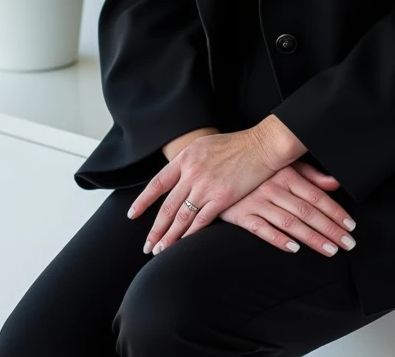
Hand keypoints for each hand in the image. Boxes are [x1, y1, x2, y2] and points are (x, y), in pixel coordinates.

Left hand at [129, 127, 286, 254]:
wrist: (261, 145)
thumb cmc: (236, 144)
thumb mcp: (205, 145)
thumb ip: (190, 162)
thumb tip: (178, 177)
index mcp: (186, 158)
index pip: (157, 183)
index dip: (143, 201)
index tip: (133, 215)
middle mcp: (192, 172)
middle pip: (167, 206)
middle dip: (155, 229)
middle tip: (147, 245)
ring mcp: (206, 186)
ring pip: (181, 217)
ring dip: (169, 237)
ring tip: (160, 250)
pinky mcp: (222, 197)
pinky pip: (201, 221)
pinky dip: (190, 235)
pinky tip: (183, 245)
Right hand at [216, 160, 356, 256]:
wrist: (219, 173)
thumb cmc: (259, 170)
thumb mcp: (286, 166)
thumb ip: (311, 175)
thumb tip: (335, 184)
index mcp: (286, 174)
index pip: (316, 196)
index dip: (335, 212)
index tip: (350, 226)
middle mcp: (273, 188)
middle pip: (307, 212)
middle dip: (330, 229)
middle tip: (348, 244)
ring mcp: (257, 202)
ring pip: (289, 223)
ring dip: (311, 238)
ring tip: (330, 250)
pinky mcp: (241, 215)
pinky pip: (262, 229)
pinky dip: (278, 239)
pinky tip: (295, 249)